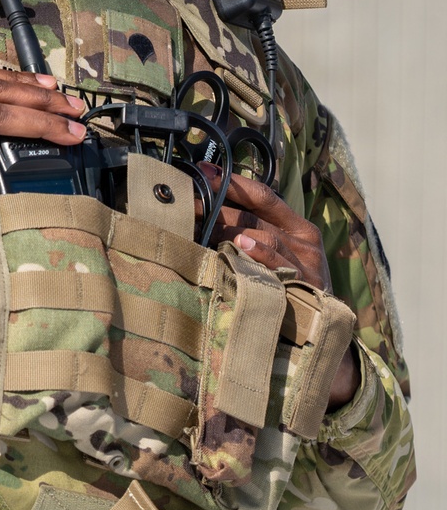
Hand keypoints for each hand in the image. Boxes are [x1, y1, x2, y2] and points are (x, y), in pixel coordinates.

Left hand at [201, 166, 359, 410]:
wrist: (326, 337)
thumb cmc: (294, 292)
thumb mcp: (280, 258)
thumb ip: (253, 235)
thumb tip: (207, 214)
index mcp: (300, 229)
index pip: (263, 196)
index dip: (232, 182)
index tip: (202, 171)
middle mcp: (304, 243)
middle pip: (253, 216)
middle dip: (216, 206)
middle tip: (184, 202)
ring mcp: (304, 266)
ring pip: (262, 236)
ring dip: (228, 230)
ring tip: (199, 222)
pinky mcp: (301, 288)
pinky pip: (275, 266)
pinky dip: (256, 255)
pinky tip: (239, 248)